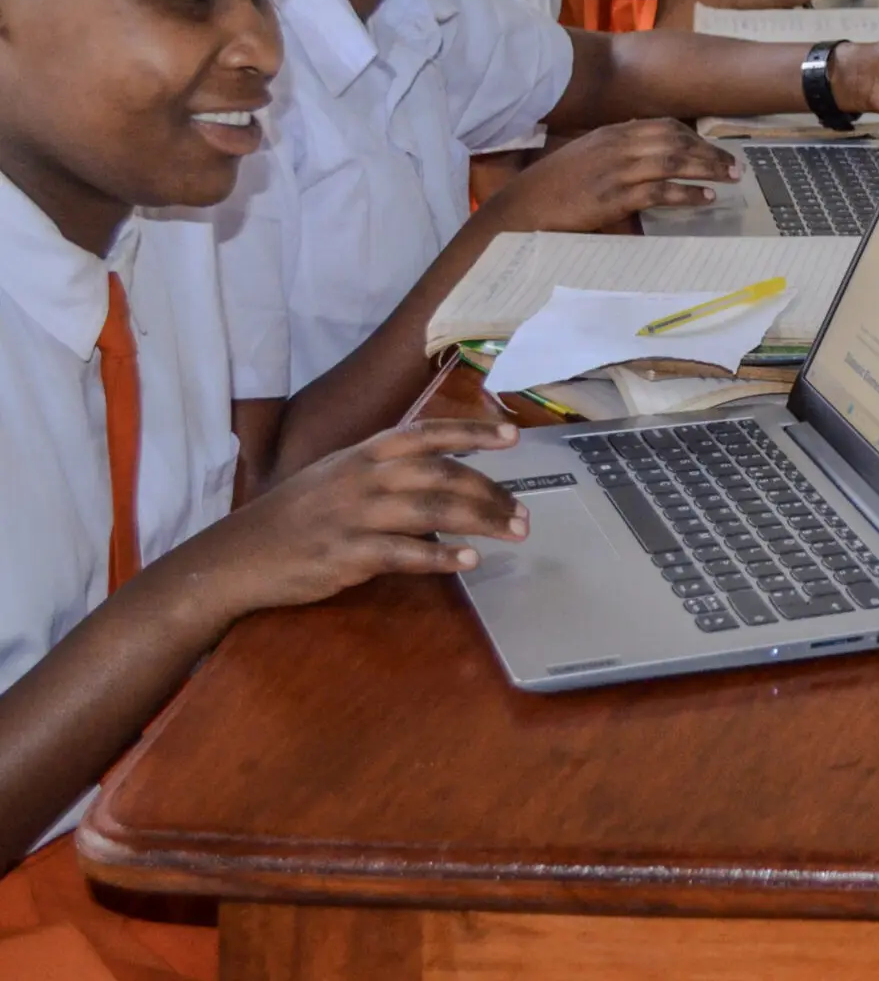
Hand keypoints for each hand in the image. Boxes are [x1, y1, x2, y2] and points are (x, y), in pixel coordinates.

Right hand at [184, 421, 528, 618]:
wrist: (238, 556)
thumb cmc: (295, 514)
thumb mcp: (337, 475)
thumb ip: (386, 470)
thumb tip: (443, 474)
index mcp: (364, 453)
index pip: (428, 433)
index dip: (473, 432)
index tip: (513, 437)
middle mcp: (363, 477)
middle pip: (443, 475)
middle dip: (491, 492)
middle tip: (524, 513)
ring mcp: (355, 515)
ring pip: (433, 512)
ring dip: (481, 522)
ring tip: (514, 533)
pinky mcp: (348, 554)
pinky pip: (405, 553)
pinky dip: (441, 556)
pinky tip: (469, 561)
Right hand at [486, 119, 737, 231]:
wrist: (522, 207)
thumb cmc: (552, 187)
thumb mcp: (585, 157)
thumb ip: (616, 153)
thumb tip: (648, 160)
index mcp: (611, 134)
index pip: (663, 126)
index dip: (694, 136)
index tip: (712, 148)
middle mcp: (617, 146)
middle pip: (675, 140)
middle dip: (709, 151)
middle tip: (734, 164)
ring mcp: (616, 170)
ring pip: (673, 162)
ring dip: (706, 169)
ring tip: (729, 178)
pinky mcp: (614, 196)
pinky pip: (660, 191)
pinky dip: (686, 194)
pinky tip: (705, 198)